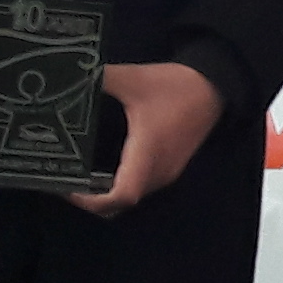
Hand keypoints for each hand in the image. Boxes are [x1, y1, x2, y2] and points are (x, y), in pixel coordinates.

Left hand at [74, 60, 224, 216]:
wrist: (217, 85)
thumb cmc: (177, 86)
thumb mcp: (134, 78)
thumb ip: (99, 79)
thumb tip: (68, 79)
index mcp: (148, 153)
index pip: (122, 195)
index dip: (92, 201)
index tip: (68, 189)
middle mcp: (159, 170)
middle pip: (123, 204)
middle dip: (93, 201)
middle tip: (66, 184)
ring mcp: (167, 172)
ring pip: (133, 198)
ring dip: (108, 195)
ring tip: (80, 179)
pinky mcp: (171, 167)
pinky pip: (141, 187)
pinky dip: (121, 187)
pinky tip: (105, 171)